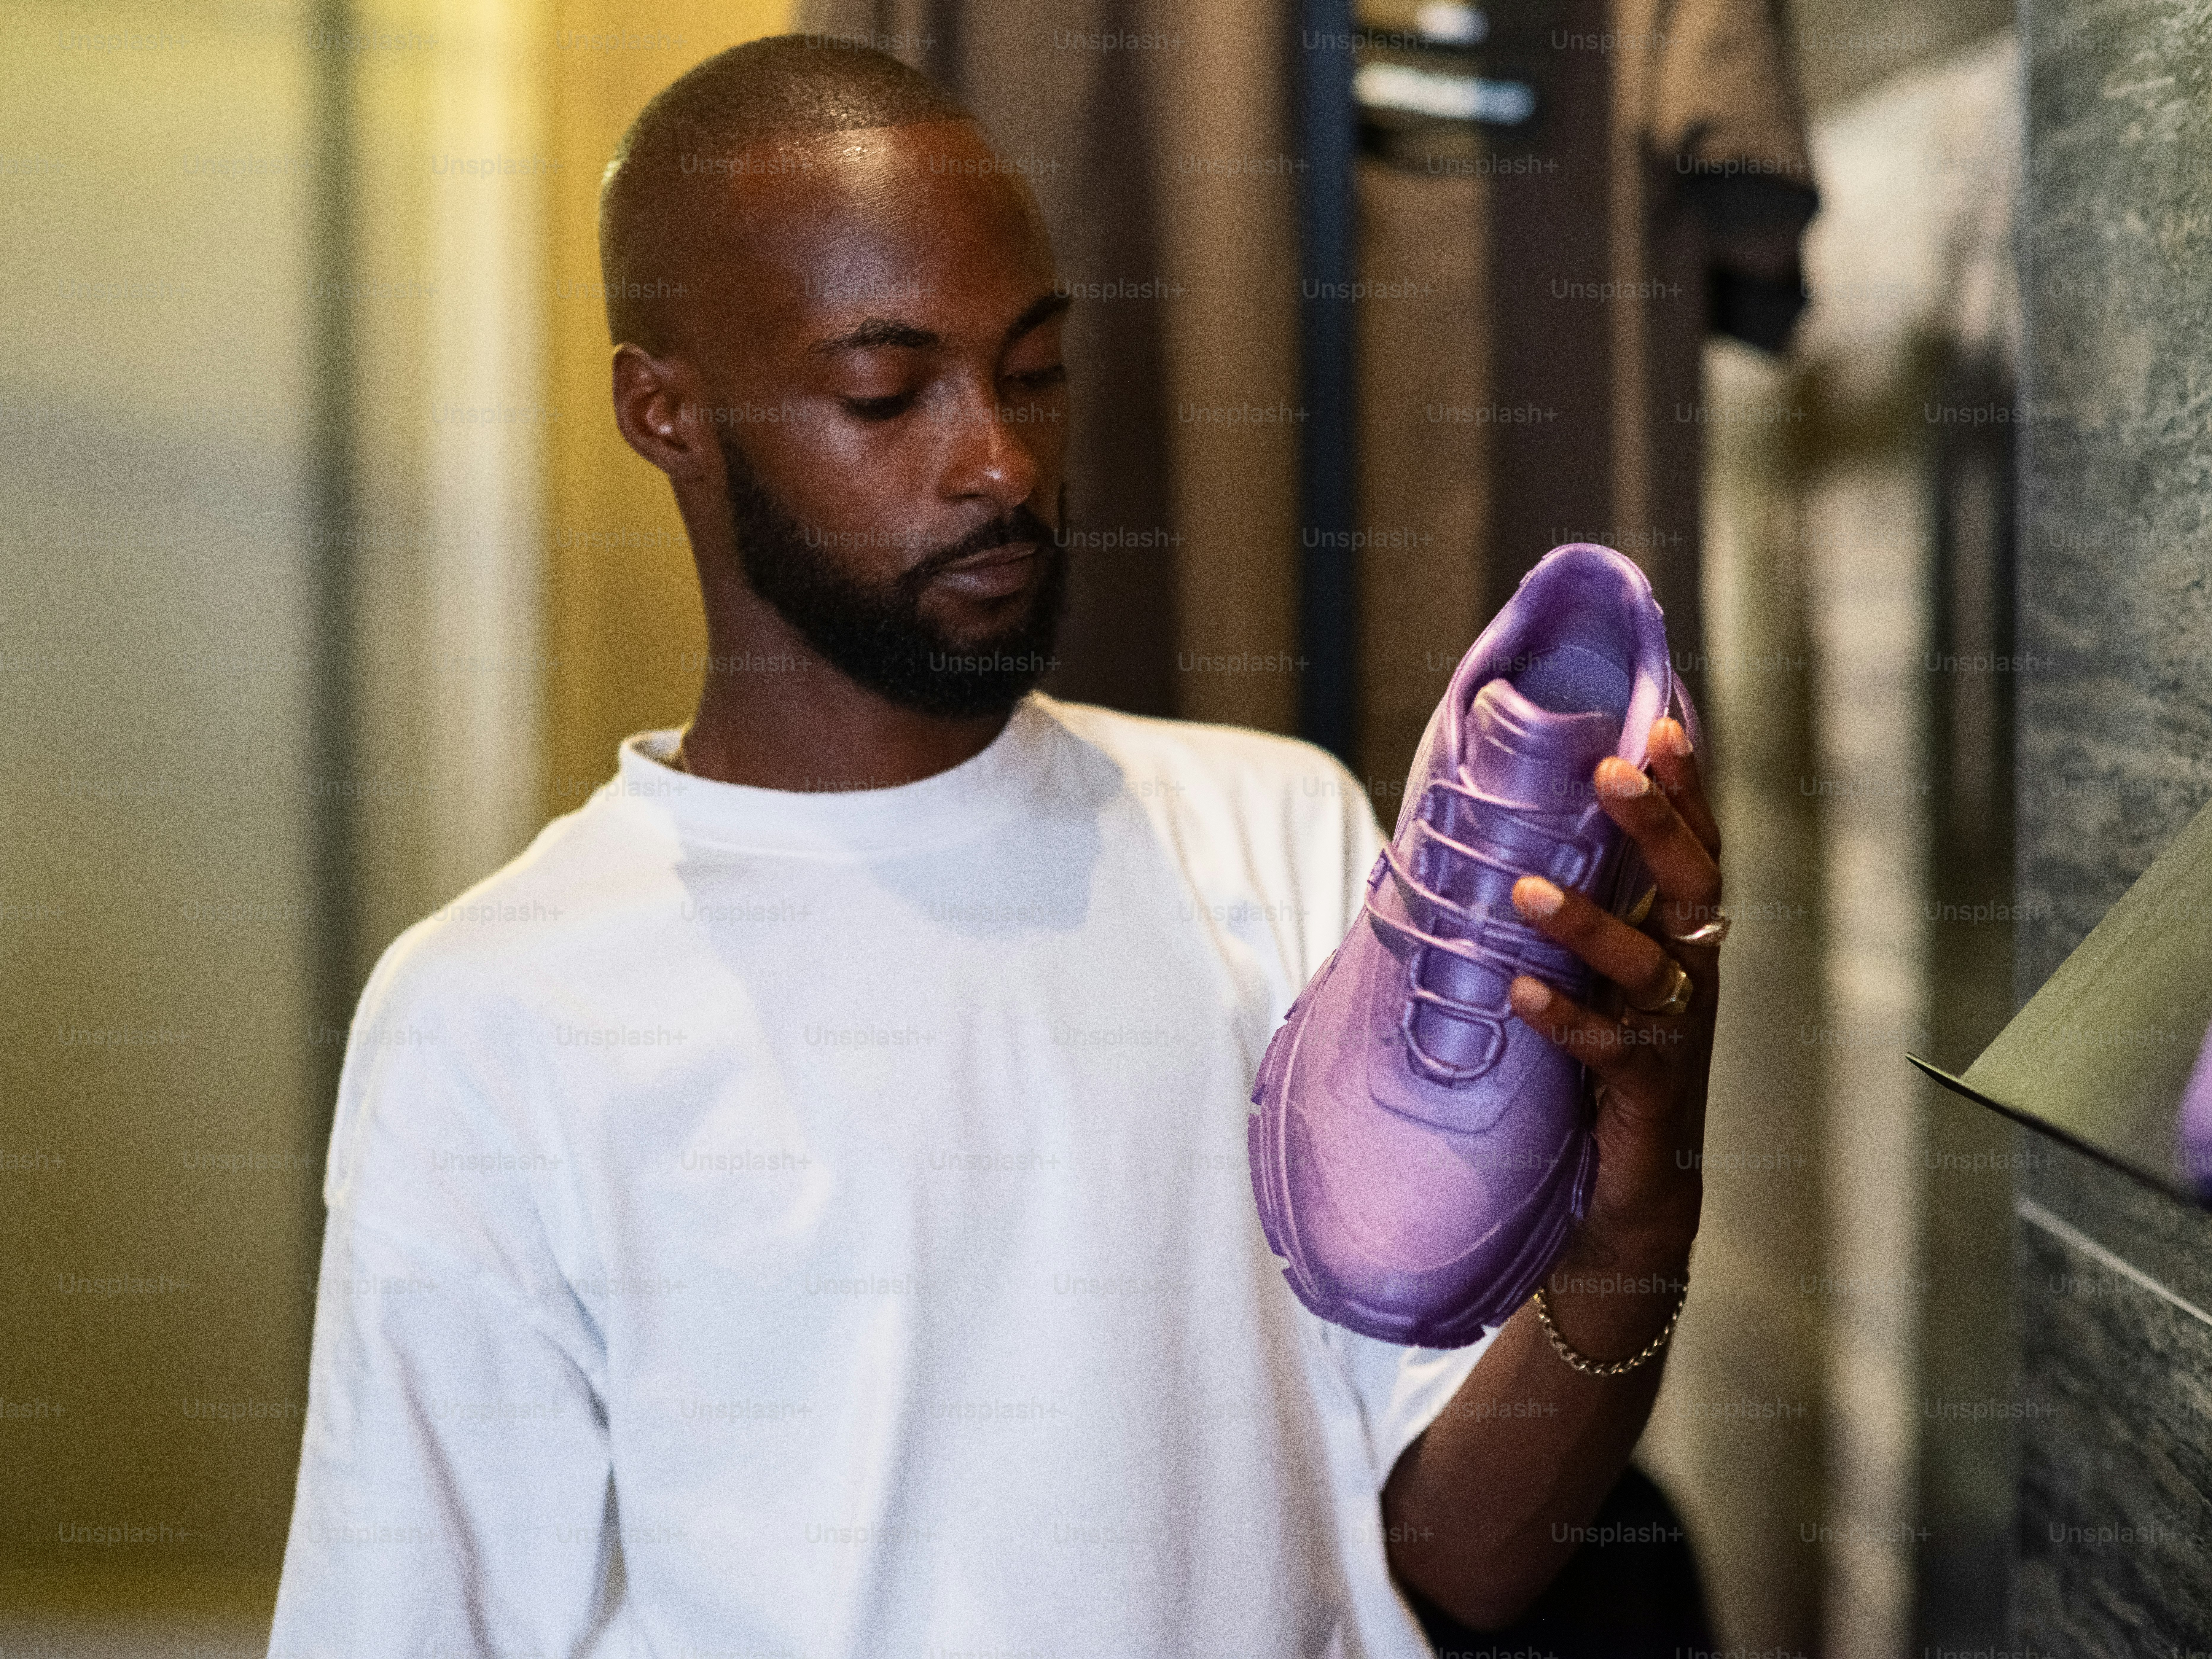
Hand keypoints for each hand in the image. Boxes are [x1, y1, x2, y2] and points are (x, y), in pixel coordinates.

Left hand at [1506, 716, 1719, 1264]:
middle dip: (1657, 825)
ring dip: (1589, 922)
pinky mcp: (1649, 1091)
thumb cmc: (1596, 1072)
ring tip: (1528, 890)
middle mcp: (1690, 975)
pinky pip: (1610, 1047)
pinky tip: (1521, 992)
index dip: (1687, 789)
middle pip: (1693, 884)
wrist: (1623, 1197)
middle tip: (1612, 772)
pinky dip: (1564, 1016)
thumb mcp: (1585, 977)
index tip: (1662, 727)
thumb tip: (1500, 839)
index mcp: (1677, 937)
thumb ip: (1566, 915)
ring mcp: (1676, 1034)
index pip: (1694, 847)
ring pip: (1648, 964)